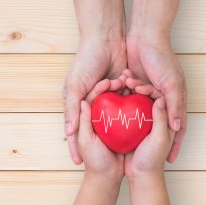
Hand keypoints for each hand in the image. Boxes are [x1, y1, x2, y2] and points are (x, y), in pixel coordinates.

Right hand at [64, 39, 125, 163]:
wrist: (105, 40)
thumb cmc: (84, 62)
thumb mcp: (74, 87)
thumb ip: (72, 110)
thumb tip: (68, 133)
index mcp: (77, 102)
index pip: (75, 129)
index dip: (76, 146)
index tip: (78, 163)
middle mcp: (91, 101)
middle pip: (95, 126)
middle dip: (100, 140)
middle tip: (105, 156)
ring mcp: (107, 96)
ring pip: (112, 116)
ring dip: (117, 123)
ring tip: (123, 142)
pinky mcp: (121, 89)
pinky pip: (125, 103)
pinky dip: (129, 108)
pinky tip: (136, 122)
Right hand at [124, 84, 175, 178]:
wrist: (140, 176)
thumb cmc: (152, 159)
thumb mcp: (159, 139)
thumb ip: (161, 119)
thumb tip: (160, 99)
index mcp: (164, 117)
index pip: (158, 95)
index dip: (148, 87)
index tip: (137, 85)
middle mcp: (151, 115)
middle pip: (143, 94)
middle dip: (135, 84)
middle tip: (125, 77)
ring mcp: (138, 119)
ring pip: (132, 98)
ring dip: (125, 88)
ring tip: (116, 80)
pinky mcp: (126, 124)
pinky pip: (121, 108)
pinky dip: (116, 99)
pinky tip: (108, 93)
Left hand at [127, 0, 185, 162]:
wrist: (144, 37)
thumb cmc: (162, 59)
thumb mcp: (171, 84)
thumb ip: (174, 104)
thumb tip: (178, 127)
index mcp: (171, 98)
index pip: (174, 127)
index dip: (174, 144)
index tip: (169, 162)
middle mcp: (159, 97)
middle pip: (153, 122)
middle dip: (145, 136)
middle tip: (137, 151)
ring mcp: (144, 91)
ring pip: (137, 111)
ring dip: (129, 117)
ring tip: (119, 131)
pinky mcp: (132, 84)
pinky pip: (125, 99)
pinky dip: (120, 103)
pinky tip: (110, 114)